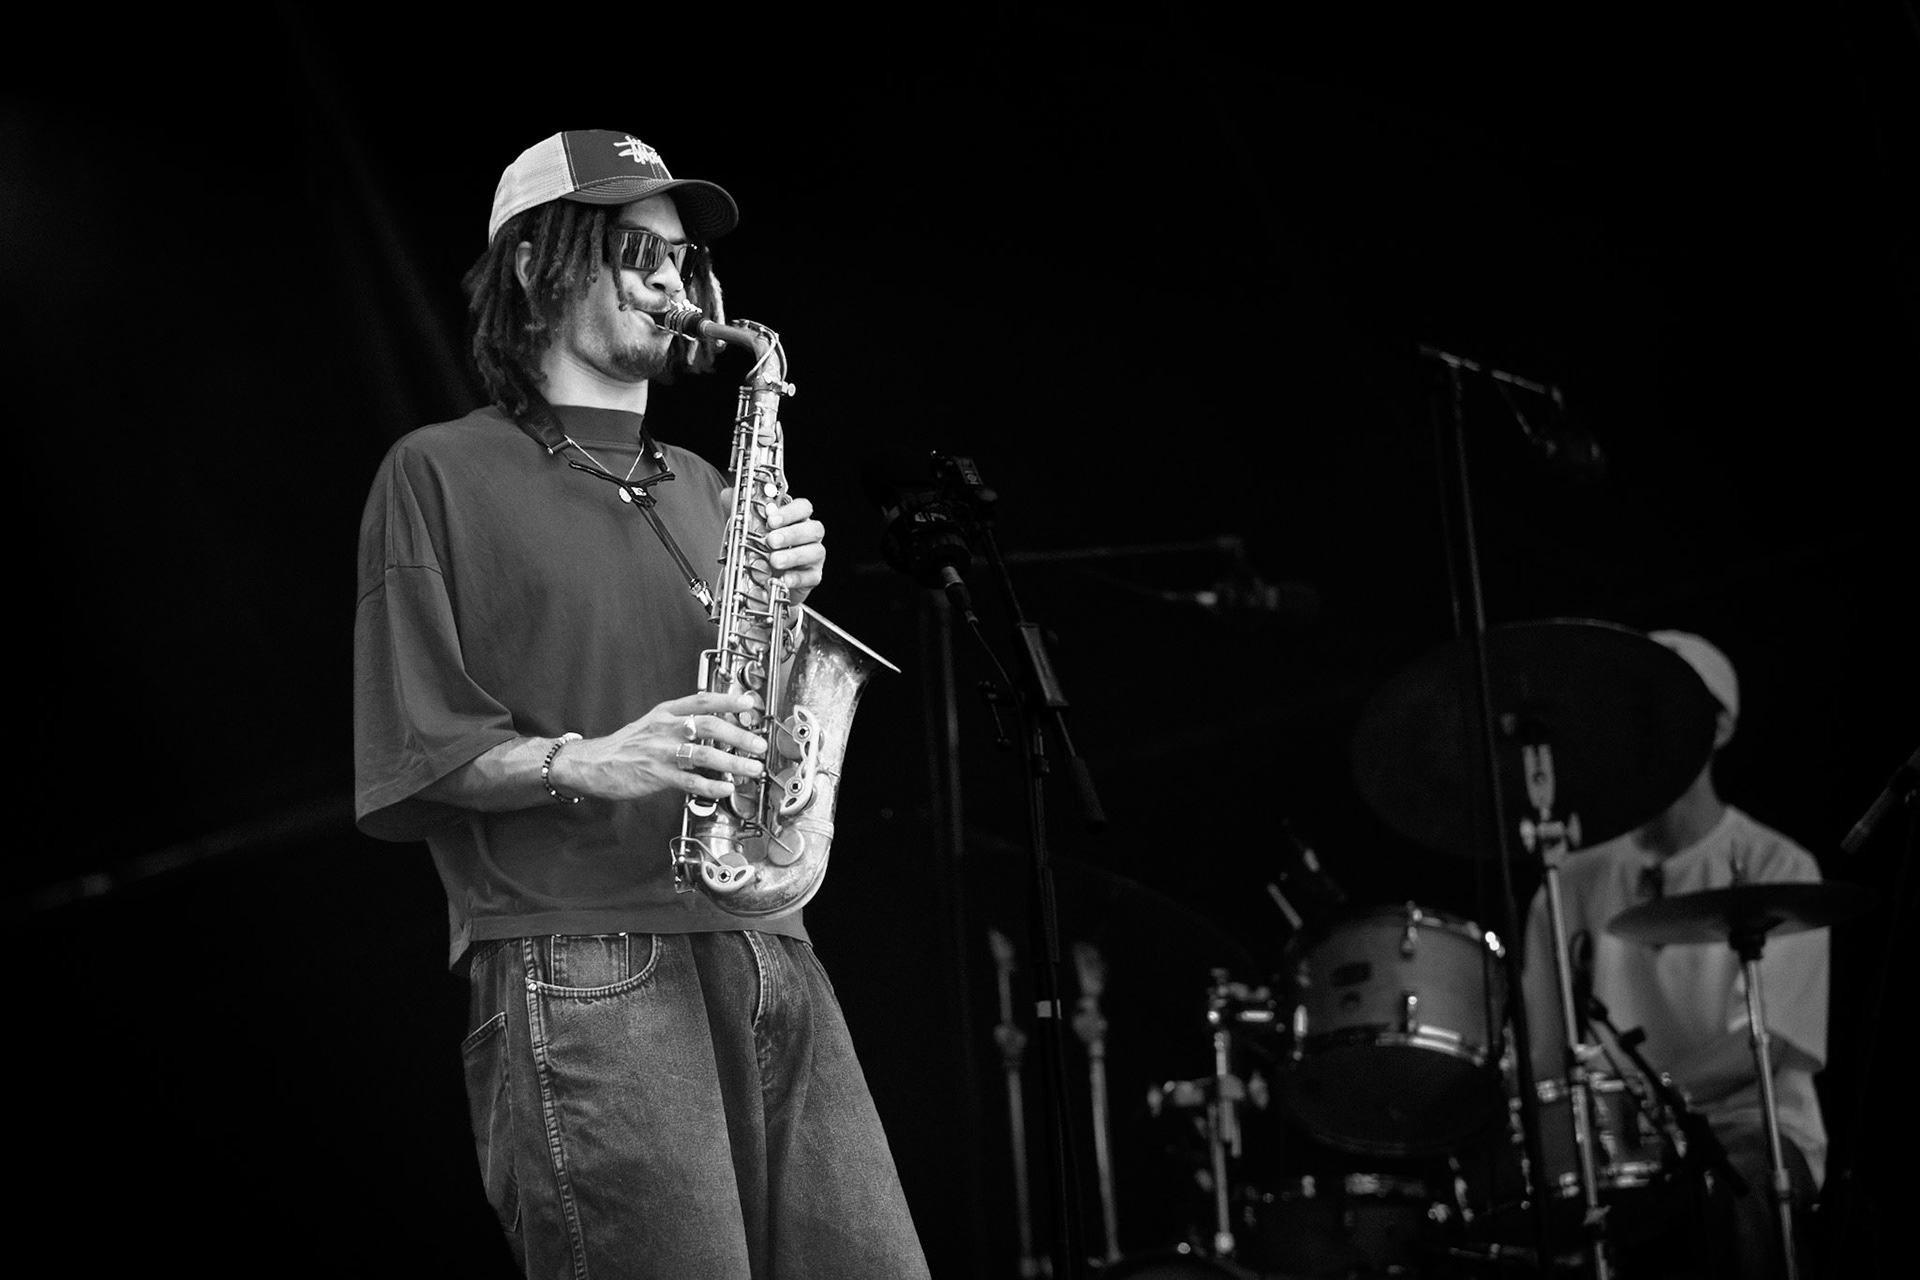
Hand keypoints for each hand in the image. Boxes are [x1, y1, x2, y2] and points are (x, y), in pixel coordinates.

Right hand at [552, 692, 767, 803]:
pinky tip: (725, 788)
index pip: (702, 700)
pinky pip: (689, 781)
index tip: (749, 703)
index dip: (727, 701)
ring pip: (703, 753)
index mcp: (666, 712)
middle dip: (738, 735)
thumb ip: (683, 721)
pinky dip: (710, 785)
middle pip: (708, 725)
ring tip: (751, 769)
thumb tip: (719, 724)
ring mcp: (660, 752)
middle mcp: (665, 728)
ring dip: (732, 762)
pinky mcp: (655, 775)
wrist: (593, 763)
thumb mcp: (654, 723)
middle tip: (759, 744)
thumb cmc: (627, 745)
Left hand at [726, 489, 826, 606]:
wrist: (761, 580)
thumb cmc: (761, 549)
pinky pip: (812, 576)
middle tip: (771, 541)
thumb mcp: (748, 529)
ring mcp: (813, 557)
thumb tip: (728, 494)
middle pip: (813, 529)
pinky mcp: (813, 576)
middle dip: (791, 534)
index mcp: (796, 519)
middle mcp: (809, 536)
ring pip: (816, 551)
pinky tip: (784, 578)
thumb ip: (740, 511)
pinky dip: (797, 577)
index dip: (790, 512)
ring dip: (794, 556)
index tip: (771, 520)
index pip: (803, 507)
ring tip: (774, 561)